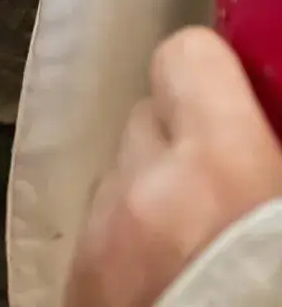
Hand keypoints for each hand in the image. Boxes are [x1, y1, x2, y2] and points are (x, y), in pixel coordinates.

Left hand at [66, 27, 281, 306]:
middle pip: (144, 115)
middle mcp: (144, 189)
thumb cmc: (270, 282)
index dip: (213, 73)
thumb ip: (273, 153)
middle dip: (184, 138)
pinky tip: (166, 278)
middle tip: (227, 182)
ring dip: (153, 190)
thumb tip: (269, 130)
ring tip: (199, 241)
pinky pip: (99, 227)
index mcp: (219, 166)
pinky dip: (128, 239)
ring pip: (118, 172)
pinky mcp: (77, 282)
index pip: (184, 58)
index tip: (240, 99)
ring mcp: (101, 238)